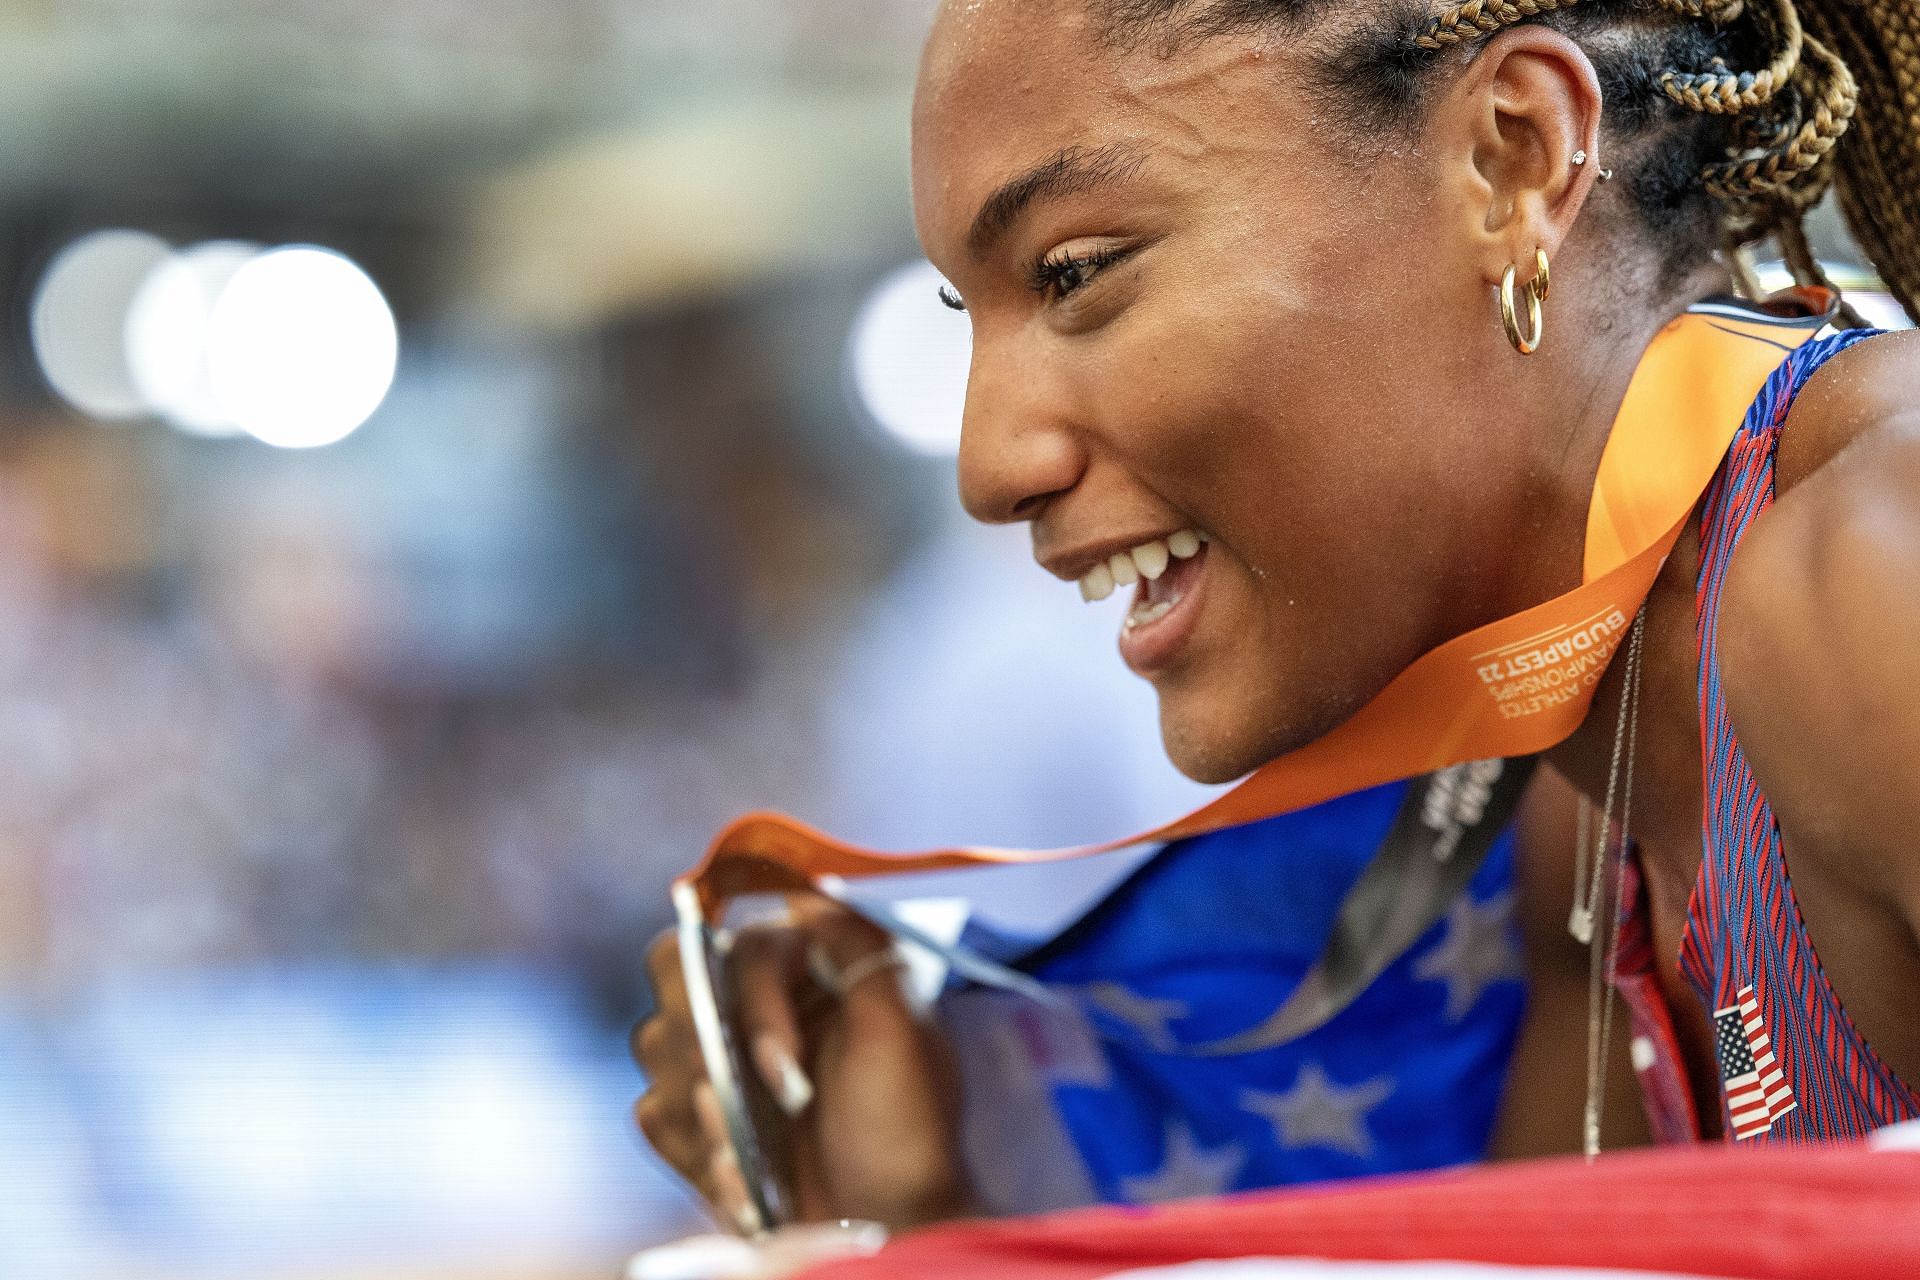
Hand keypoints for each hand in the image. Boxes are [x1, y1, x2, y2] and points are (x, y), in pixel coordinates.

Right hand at [633, 896, 973, 1232]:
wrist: (889, 1219)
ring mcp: (722, 1056)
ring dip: (699, 1102)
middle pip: (673, 973)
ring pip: (655, 1043)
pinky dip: (690, 1147)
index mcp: (807, 963)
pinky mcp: (699, 1116)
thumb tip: (807, 894)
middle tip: (737, 1100)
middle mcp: (758, 997)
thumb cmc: (905, 1127)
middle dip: (703, 1045)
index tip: (786, 1077)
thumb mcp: (901, 1027)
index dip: (757, 1013)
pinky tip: (738, 1176)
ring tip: (746, 1149)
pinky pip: (653, 1113)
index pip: (743, 948)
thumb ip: (860, 946)